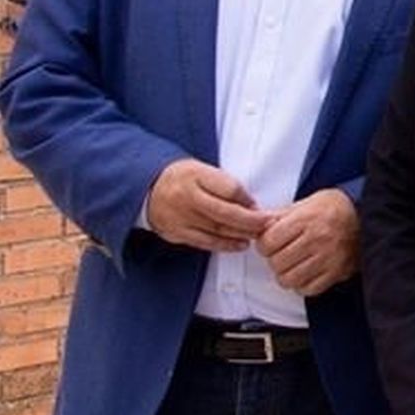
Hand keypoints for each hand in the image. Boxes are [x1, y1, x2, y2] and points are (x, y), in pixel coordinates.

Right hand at [146, 158, 271, 251]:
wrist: (147, 187)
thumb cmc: (182, 177)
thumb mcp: (203, 170)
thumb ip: (225, 184)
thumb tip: (250, 203)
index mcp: (194, 175)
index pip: (227, 188)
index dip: (246, 199)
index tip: (259, 206)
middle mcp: (185, 197)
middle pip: (224, 212)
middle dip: (250, 220)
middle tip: (267, 224)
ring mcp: (179, 217)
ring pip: (216, 229)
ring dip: (240, 234)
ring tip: (258, 235)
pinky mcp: (175, 233)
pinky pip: (204, 241)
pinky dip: (224, 244)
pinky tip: (239, 244)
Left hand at [255, 188, 359, 296]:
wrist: (370, 217)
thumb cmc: (337, 208)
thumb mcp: (308, 202)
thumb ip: (281, 215)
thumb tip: (257, 224)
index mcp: (307, 218)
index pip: (268, 242)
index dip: (265, 243)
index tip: (272, 241)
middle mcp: (318, 239)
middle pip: (276, 263)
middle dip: (275, 259)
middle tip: (284, 252)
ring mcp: (328, 258)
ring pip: (288, 279)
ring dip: (287, 274)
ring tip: (294, 264)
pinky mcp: (337, 273)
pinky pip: (307, 289)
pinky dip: (302, 284)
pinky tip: (307, 272)